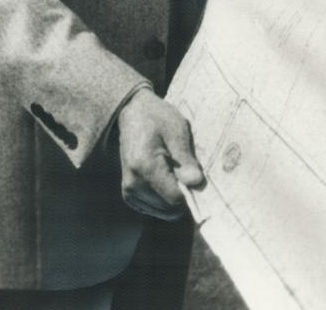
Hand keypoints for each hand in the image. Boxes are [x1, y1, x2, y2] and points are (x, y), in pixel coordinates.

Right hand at [116, 89, 204, 219]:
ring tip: (174, 172)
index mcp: (144, 167)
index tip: (196, 177)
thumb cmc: (157, 118)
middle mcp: (133, 184)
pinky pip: (155, 209)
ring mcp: (129, 192)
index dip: (190, 192)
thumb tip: (196, 183)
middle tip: (186, 172)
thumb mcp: (177, 130)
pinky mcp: (130, 196)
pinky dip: (165, 198)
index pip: (174, 198)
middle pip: (169, 208)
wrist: (133, 113)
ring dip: (174, 197)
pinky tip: (167, 178)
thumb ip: (185, 159)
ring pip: (163, 212)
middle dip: (183, 195)